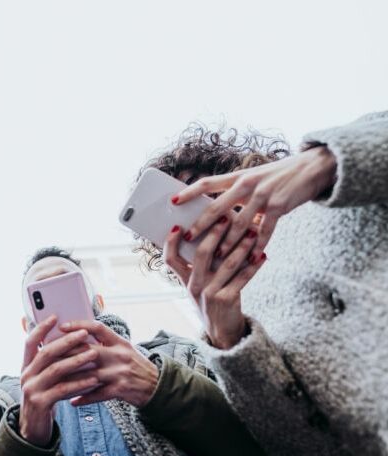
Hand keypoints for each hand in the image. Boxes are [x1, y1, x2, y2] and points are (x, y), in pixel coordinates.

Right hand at [18, 316, 99, 445]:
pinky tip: (93, 379)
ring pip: (55, 370)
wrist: (33, 429)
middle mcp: (26, 375)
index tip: (55, 316)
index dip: (41, 328)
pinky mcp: (40, 403)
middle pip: (46, 353)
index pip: (30, 342)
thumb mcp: (44, 379)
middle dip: (66, 341)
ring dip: (76, 360)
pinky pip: (62, 389)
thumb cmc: (44, 398)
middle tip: (84, 333)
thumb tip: (71, 341)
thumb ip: (52, 363)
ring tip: (93, 354)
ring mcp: (31, 389)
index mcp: (26, 366)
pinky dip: (79, 383)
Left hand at [59, 320, 158, 406]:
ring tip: (54, 381)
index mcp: (119, 341)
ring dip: (70, 379)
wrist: (157, 386)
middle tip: (48, 356)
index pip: (97, 328)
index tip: (61, 327)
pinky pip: (97, 394)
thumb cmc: (135, 365)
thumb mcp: (124, 348)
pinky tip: (71, 400)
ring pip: (89, 374)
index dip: (79, 325)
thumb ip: (105, 342)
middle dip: (67, 354)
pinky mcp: (120, 390)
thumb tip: (78, 334)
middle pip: (88, 351)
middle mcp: (120, 355)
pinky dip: (83, 398)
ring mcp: (120, 372)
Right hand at [164, 217, 265, 348]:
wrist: (222, 333)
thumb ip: (201, 265)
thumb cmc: (212, 302)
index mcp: (185, 280)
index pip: (170, 259)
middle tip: (225, 218)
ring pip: (226, 263)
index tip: (178, 225)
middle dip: (214, 233)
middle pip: (200, 254)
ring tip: (252, 232)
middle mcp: (194, 286)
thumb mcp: (199, 286)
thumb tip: (213, 234)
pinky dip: (254, 266)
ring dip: (241, 246)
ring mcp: (210, 293)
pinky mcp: (227, 300)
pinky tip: (262, 255)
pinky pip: (243, 278)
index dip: (171, 242)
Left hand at [174, 146, 336, 259]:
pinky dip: (257, 245)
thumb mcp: (254, 177)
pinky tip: (252, 257)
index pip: (207, 183)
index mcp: (238, 177)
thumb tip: (216, 210)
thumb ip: (236, 192)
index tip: (173, 201)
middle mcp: (247, 184)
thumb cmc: (279, 175)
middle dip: (202, 224)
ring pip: (239, 223)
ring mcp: (263, 195)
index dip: (189, 192)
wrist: (313, 167)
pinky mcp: (279, 206)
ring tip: (217, 256)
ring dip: (227, 242)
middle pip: (218, 206)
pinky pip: (265, 230)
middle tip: (188, 237)